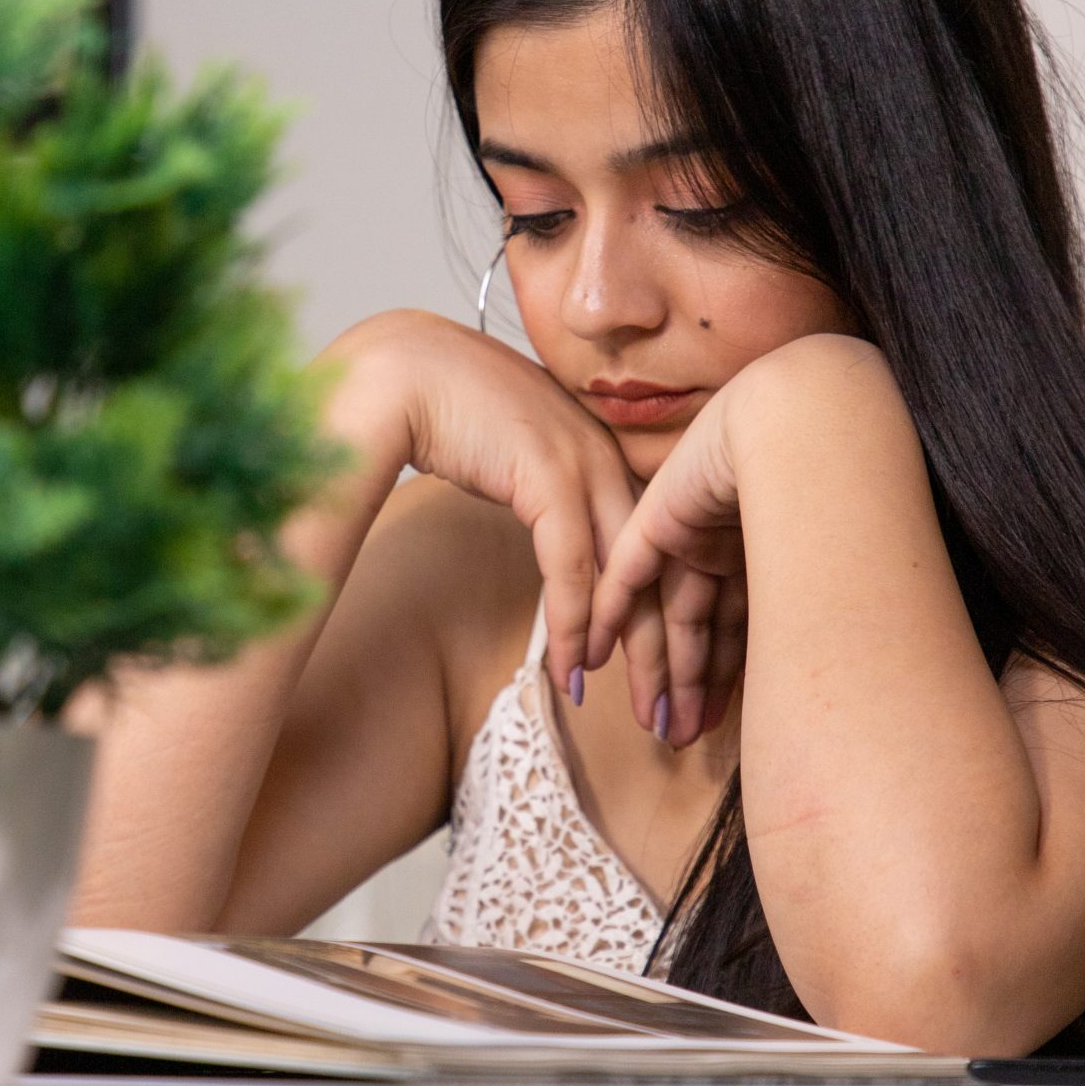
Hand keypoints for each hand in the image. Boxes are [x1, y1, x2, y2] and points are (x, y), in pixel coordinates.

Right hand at [322, 310, 681, 717]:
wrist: (399, 370)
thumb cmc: (449, 412)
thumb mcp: (518, 460)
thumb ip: (550, 497)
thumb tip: (563, 547)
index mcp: (609, 451)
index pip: (663, 545)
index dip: (675, 614)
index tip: (679, 675)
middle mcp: (610, 455)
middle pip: (666, 565)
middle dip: (678, 649)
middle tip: (685, 716)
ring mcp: (584, 461)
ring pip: (630, 574)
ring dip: (634, 652)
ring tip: (645, 711)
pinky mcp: (548, 475)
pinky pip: (575, 568)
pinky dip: (576, 625)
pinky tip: (575, 671)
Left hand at [584, 333, 888, 745]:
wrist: (810, 429)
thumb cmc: (845, 497)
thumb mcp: (824, 574)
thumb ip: (816, 624)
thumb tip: (861, 687)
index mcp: (772, 555)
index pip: (743, 628)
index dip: (731, 679)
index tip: (719, 727)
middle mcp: (732, 544)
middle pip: (705, 629)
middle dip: (694, 686)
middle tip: (679, 738)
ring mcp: (695, 529)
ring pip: (669, 614)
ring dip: (659, 669)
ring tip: (653, 722)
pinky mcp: (661, 516)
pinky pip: (627, 576)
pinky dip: (608, 613)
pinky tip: (592, 651)